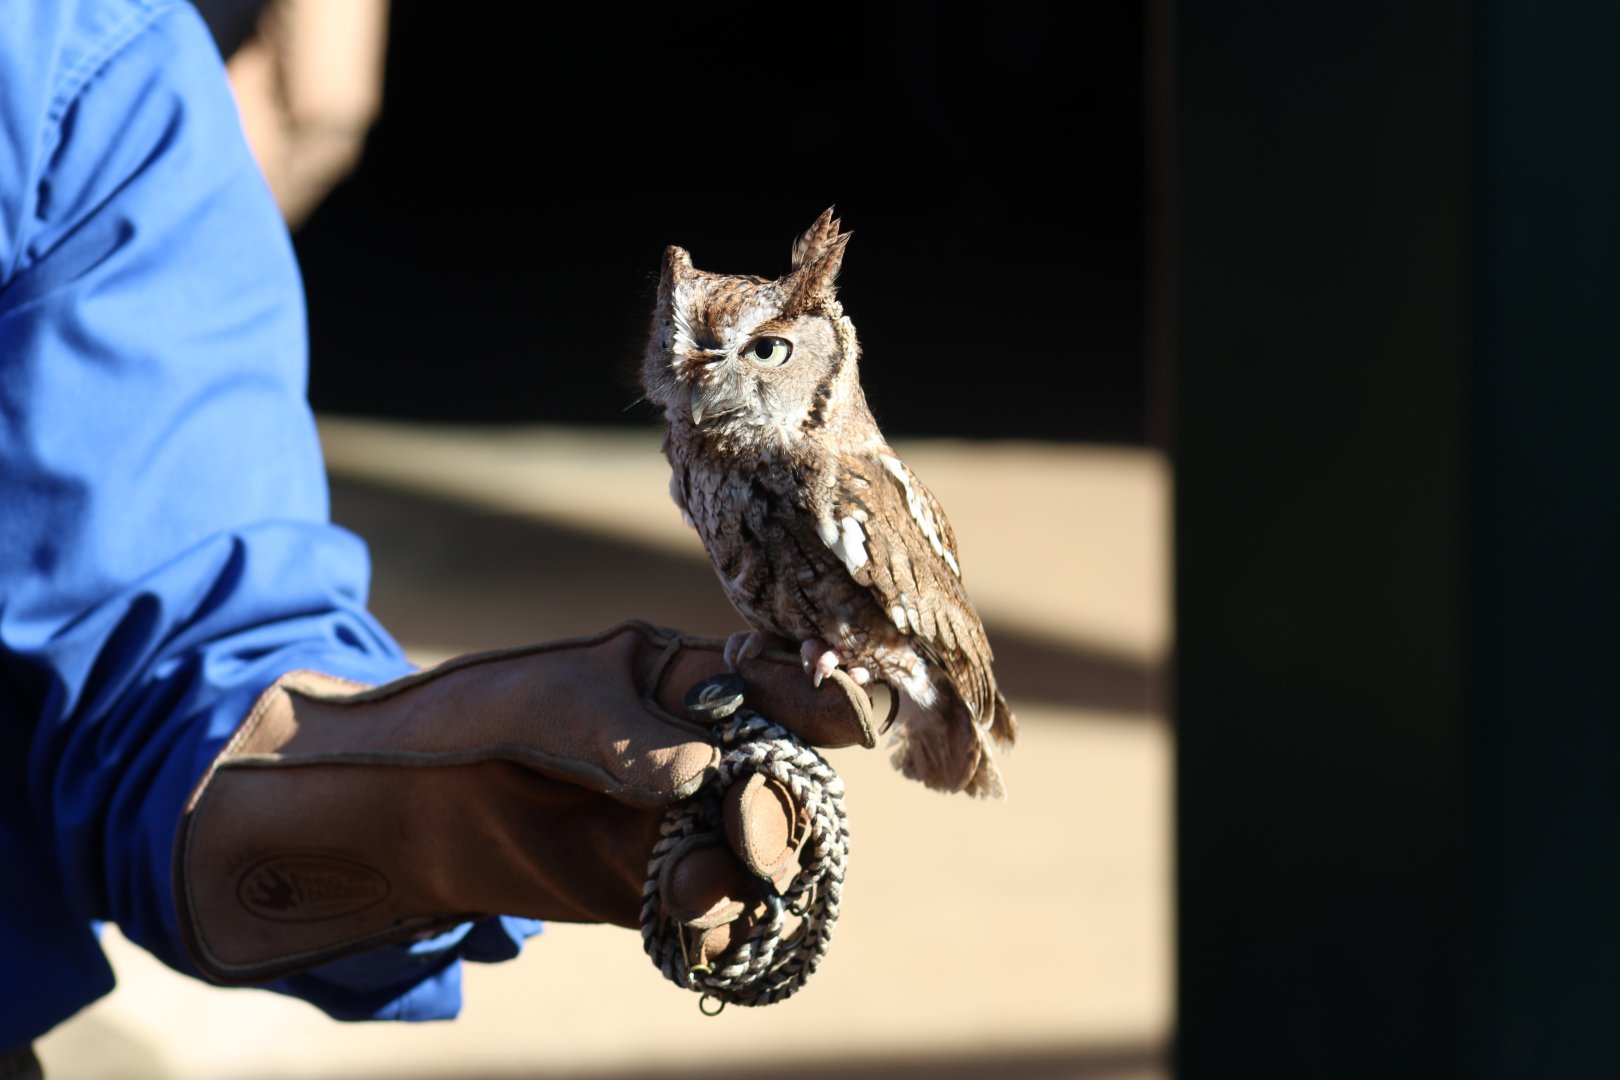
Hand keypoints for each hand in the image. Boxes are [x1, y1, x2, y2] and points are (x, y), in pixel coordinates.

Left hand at [173, 620, 874, 983]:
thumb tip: (702, 776)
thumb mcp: (548, 709)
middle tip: (748, 828)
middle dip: (782, 804)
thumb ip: (627, 739)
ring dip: (751, 869)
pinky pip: (713, 908)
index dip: (823, 698)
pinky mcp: (650, 885)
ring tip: (700, 883)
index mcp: (687, 679)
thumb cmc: (466, 725)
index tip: (851, 713)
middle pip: (785, 777)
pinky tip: (700, 925)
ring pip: (758, 849)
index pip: (779, 683)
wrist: (387, 805)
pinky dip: (722, 922)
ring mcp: (679, 821)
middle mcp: (702, 749)